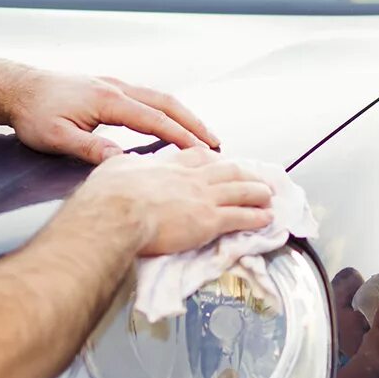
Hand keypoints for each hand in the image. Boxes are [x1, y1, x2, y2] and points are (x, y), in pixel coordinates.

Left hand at [5, 69, 218, 163]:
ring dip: (184, 116)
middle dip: (195, 124)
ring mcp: (113, 85)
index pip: (156, 120)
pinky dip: (167, 111)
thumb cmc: (33, 114)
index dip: (183, 137)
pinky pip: (147, 97)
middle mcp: (116, 88)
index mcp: (108, 101)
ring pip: (160, 98)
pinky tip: (171, 123)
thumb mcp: (57, 137)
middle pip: (168, 104)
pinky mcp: (108, 87)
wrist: (15, 87)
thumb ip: (91, 149)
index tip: (204, 152)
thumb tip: (122, 162)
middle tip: (216, 144)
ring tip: (201, 136)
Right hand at [80, 152, 272, 255]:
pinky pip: (241, 217)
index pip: (196, 157)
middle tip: (255, 176)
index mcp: (168, 166)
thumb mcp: (115, 168)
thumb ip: (126, 164)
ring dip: (258, 192)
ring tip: (268, 194)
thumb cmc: (109, 196)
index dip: (211, 158)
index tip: (219, 159)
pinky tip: (267, 218)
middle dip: (244, 173)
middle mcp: (191, 178)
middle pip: (227, 170)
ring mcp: (203, 198)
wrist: (116, 213)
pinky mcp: (210, 220)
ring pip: (240, 190)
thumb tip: (124, 163)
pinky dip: (257, 217)